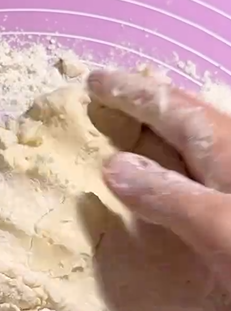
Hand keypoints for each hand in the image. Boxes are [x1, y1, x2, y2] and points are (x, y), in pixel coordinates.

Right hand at [88, 69, 230, 289]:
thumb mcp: (220, 230)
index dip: (129, 92)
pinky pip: (205, 166)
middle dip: (149, 103)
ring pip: (199, 141)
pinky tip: (181, 177)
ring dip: (165, 131)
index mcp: (225, 146)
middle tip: (116, 94)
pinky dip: (179, 162)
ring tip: (140, 127)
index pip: (168, 106)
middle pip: (187, 115)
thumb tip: (113, 165)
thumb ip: (167, 197)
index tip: (93, 80)